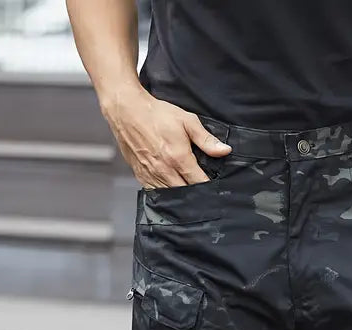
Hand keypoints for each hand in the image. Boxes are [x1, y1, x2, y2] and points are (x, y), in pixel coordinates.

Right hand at [102, 87, 231, 188]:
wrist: (127, 111)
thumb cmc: (156, 114)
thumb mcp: (187, 121)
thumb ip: (206, 139)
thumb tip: (225, 151)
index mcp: (179, 158)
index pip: (199, 183)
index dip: (208, 187)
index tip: (214, 188)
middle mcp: (165, 170)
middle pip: (186, 193)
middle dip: (196, 194)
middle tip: (203, 192)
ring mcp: (151, 175)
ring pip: (171, 196)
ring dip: (181, 196)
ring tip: (189, 193)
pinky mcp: (141, 176)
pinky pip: (156, 193)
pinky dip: (165, 194)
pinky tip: (171, 190)